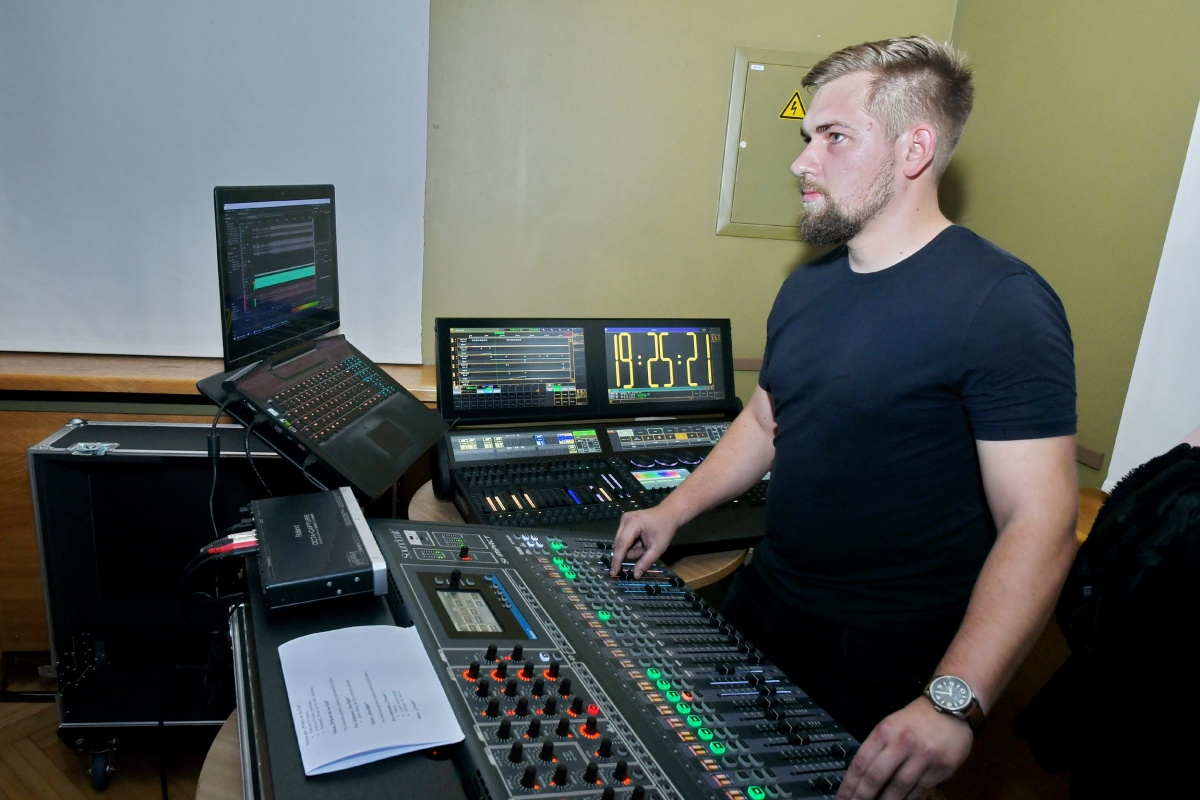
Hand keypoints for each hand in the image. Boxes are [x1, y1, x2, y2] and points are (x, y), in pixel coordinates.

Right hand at [608, 505, 678, 577]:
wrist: (669, 513)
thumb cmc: (665, 530)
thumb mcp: (658, 548)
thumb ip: (646, 561)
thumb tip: (635, 575)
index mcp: (633, 523)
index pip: (621, 545)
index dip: (617, 560)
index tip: (613, 573)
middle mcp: (625, 519)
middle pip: (620, 545)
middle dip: (632, 552)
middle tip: (646, 549)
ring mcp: (624, 519)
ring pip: (622, 543)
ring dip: (633, 548)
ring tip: (646, 543)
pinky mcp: (625, 520)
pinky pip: (624, 538)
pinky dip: (632, 543)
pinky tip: (642, 539)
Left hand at [836, 697, 972, 799]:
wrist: (951, 706)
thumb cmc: (918, 718)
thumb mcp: (891, 724)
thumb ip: (878, 747)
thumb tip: (862, 776)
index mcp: (885, 731)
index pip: (861, 762)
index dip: (850, 784)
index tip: (842, 796)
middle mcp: (902, 743)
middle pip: (876, 776)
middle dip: (862, 796)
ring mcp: (923, 756)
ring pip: (898, 787)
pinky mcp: (941, 768)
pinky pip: (919, 790)